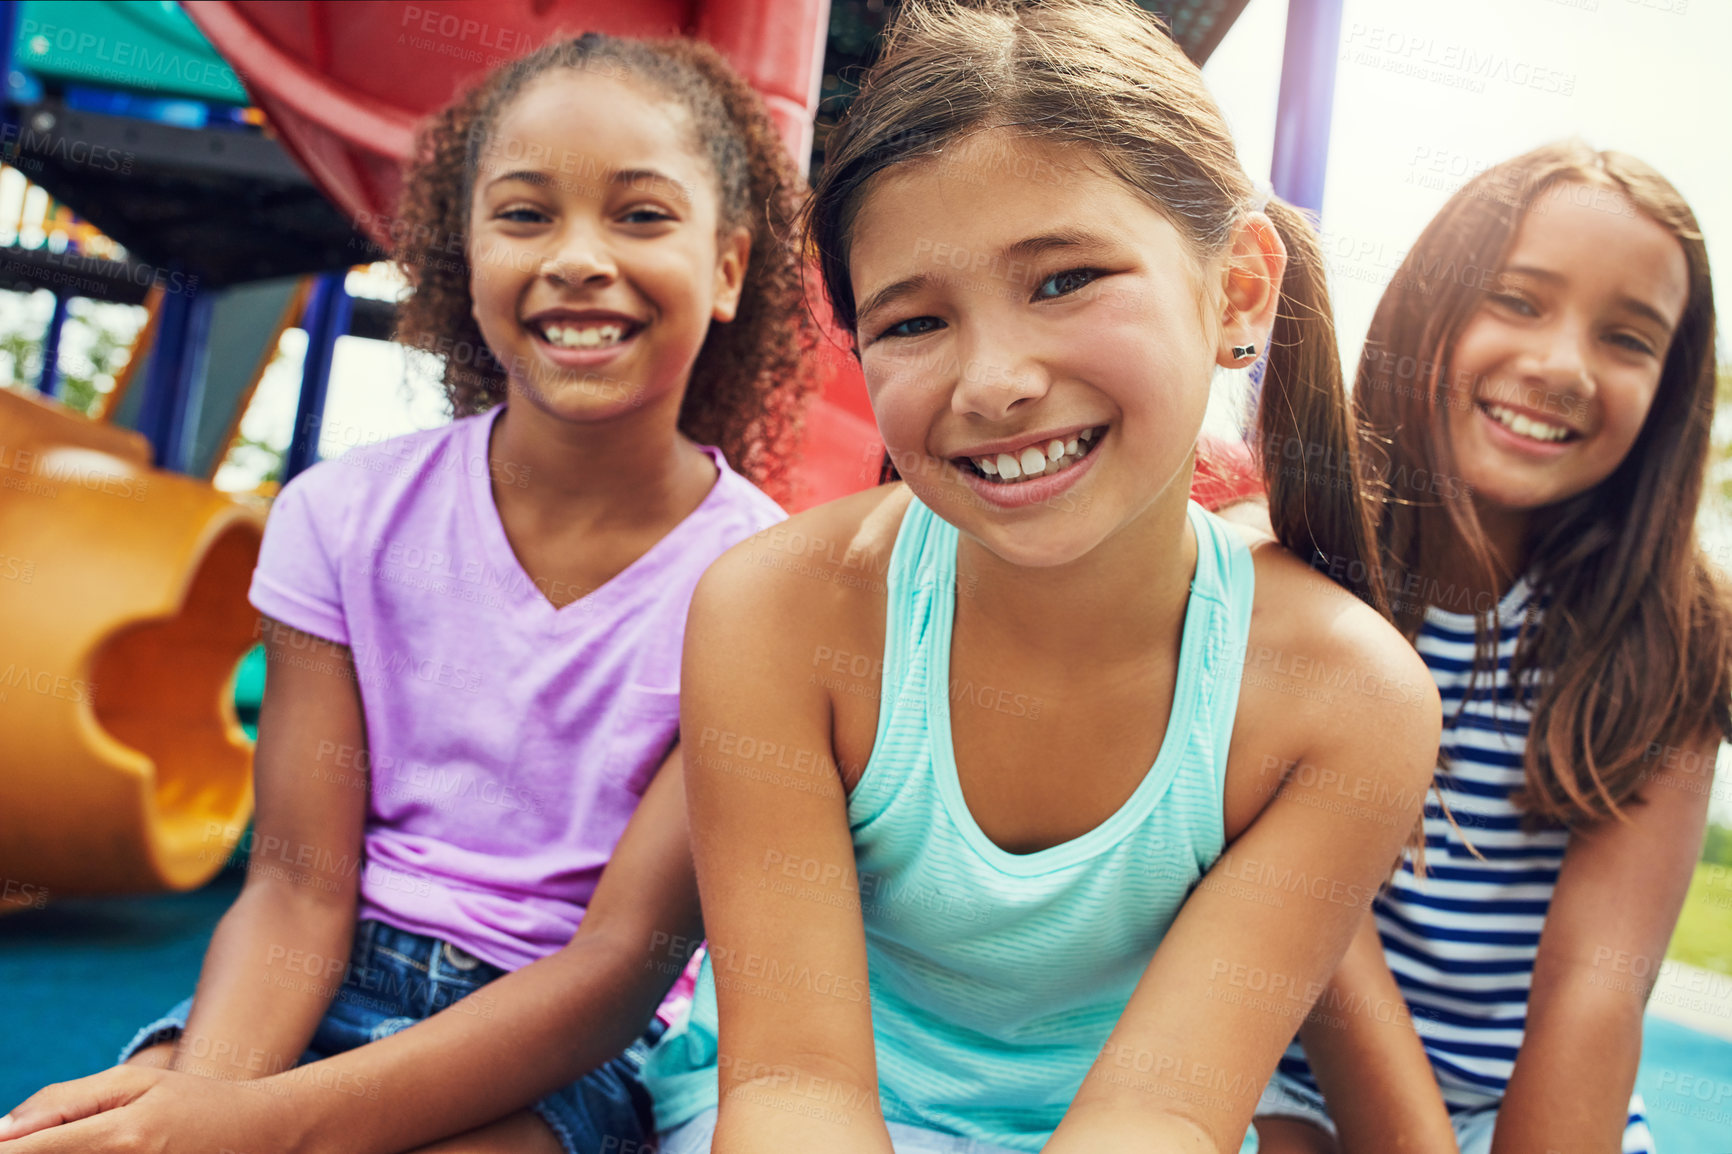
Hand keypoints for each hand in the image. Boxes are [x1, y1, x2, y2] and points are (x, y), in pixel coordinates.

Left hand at [0, 1064, 291, 1152]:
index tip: (0, 1141)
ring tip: (96, 1139)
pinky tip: (102, 1149)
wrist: (254, 1132)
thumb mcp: (133, 1083)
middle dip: (30, 1152)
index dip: (4, 1149)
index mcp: (122, 1136)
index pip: (32, 1151)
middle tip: (45, 1137)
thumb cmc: (189, 1100)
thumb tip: (2, 1131)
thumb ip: (65, 1101)